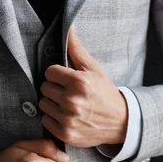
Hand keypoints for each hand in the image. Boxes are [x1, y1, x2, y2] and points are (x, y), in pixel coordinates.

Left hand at [39, 25, 127, 147]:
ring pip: (43, 104)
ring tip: (67, 104)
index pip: (49, 72)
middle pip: (44, 88)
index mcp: (79, 82)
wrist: (120, 122)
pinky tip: (66, 116)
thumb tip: (68, 27)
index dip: (57, 74)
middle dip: (54, 88)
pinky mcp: (65, 134)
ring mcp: (68, 119)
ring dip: (52, 103)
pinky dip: (53, 119)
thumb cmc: (105, 93)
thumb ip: (77, 49)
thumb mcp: (94, 69)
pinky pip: (45, 121)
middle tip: (68, 92)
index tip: (66, 79)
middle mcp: (72, 101)